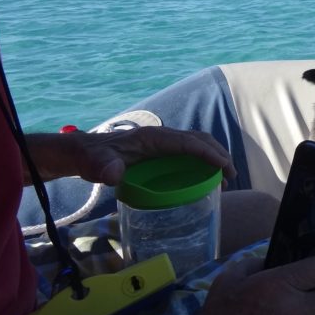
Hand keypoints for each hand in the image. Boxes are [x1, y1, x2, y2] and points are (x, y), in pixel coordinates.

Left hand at [25, 126, 235, 185]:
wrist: (83, 153)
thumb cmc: (91, 158)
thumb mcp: (95, 164)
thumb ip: (104, 168)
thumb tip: (113, 174)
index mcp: (154, 137)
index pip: (188, 142)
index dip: (207, 153)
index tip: (223, 166)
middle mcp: (163, 137)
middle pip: (199, 140)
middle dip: (218, 154)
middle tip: (231, 176)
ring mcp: (163, 143)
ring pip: (197, 144)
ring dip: (214, 156)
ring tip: (225, 178)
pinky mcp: (161, 151)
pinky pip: (189, 151)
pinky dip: (204, 159)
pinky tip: (206, 175)